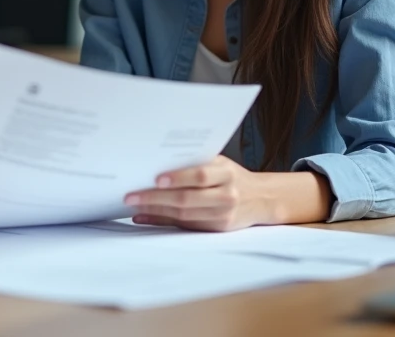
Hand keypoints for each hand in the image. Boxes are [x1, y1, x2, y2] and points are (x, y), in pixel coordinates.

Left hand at [124, 157, 270, 231]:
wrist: (261, 198)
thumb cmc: (232, 177)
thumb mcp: (220, 164)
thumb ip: (195, 165)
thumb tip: (158, 168)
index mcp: (226, 173)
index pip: (200, 175)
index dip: (178, 177)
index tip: (155, 179)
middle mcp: (226, 195)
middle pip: (187, 198)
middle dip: (156, 198)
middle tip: (132, 195)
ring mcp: (223, 215)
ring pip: (184, 215)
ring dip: (155, 211)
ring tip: (135, 205)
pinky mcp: (217, 229)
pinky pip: (185, 226)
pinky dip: (162, 221)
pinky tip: (145, 217)